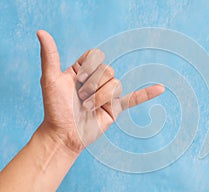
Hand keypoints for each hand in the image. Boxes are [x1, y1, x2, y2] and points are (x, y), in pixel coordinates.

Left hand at [37, 30, 164, 153]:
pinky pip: (134, 98)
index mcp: (83, 71)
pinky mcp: (116, 107)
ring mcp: (107, 94)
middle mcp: (97, 81)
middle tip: (81, 99)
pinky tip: (160, 89)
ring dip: (101, 97)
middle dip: (93, 85)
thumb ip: (50, 56)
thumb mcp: (50, 79)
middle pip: (107, 70)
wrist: (64, 134)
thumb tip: (40, 32)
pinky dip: (147, 94)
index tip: (76, 79)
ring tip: (89, 108)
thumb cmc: (54, 108)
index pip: (95, 57)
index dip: (88, 67)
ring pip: (115, 84)